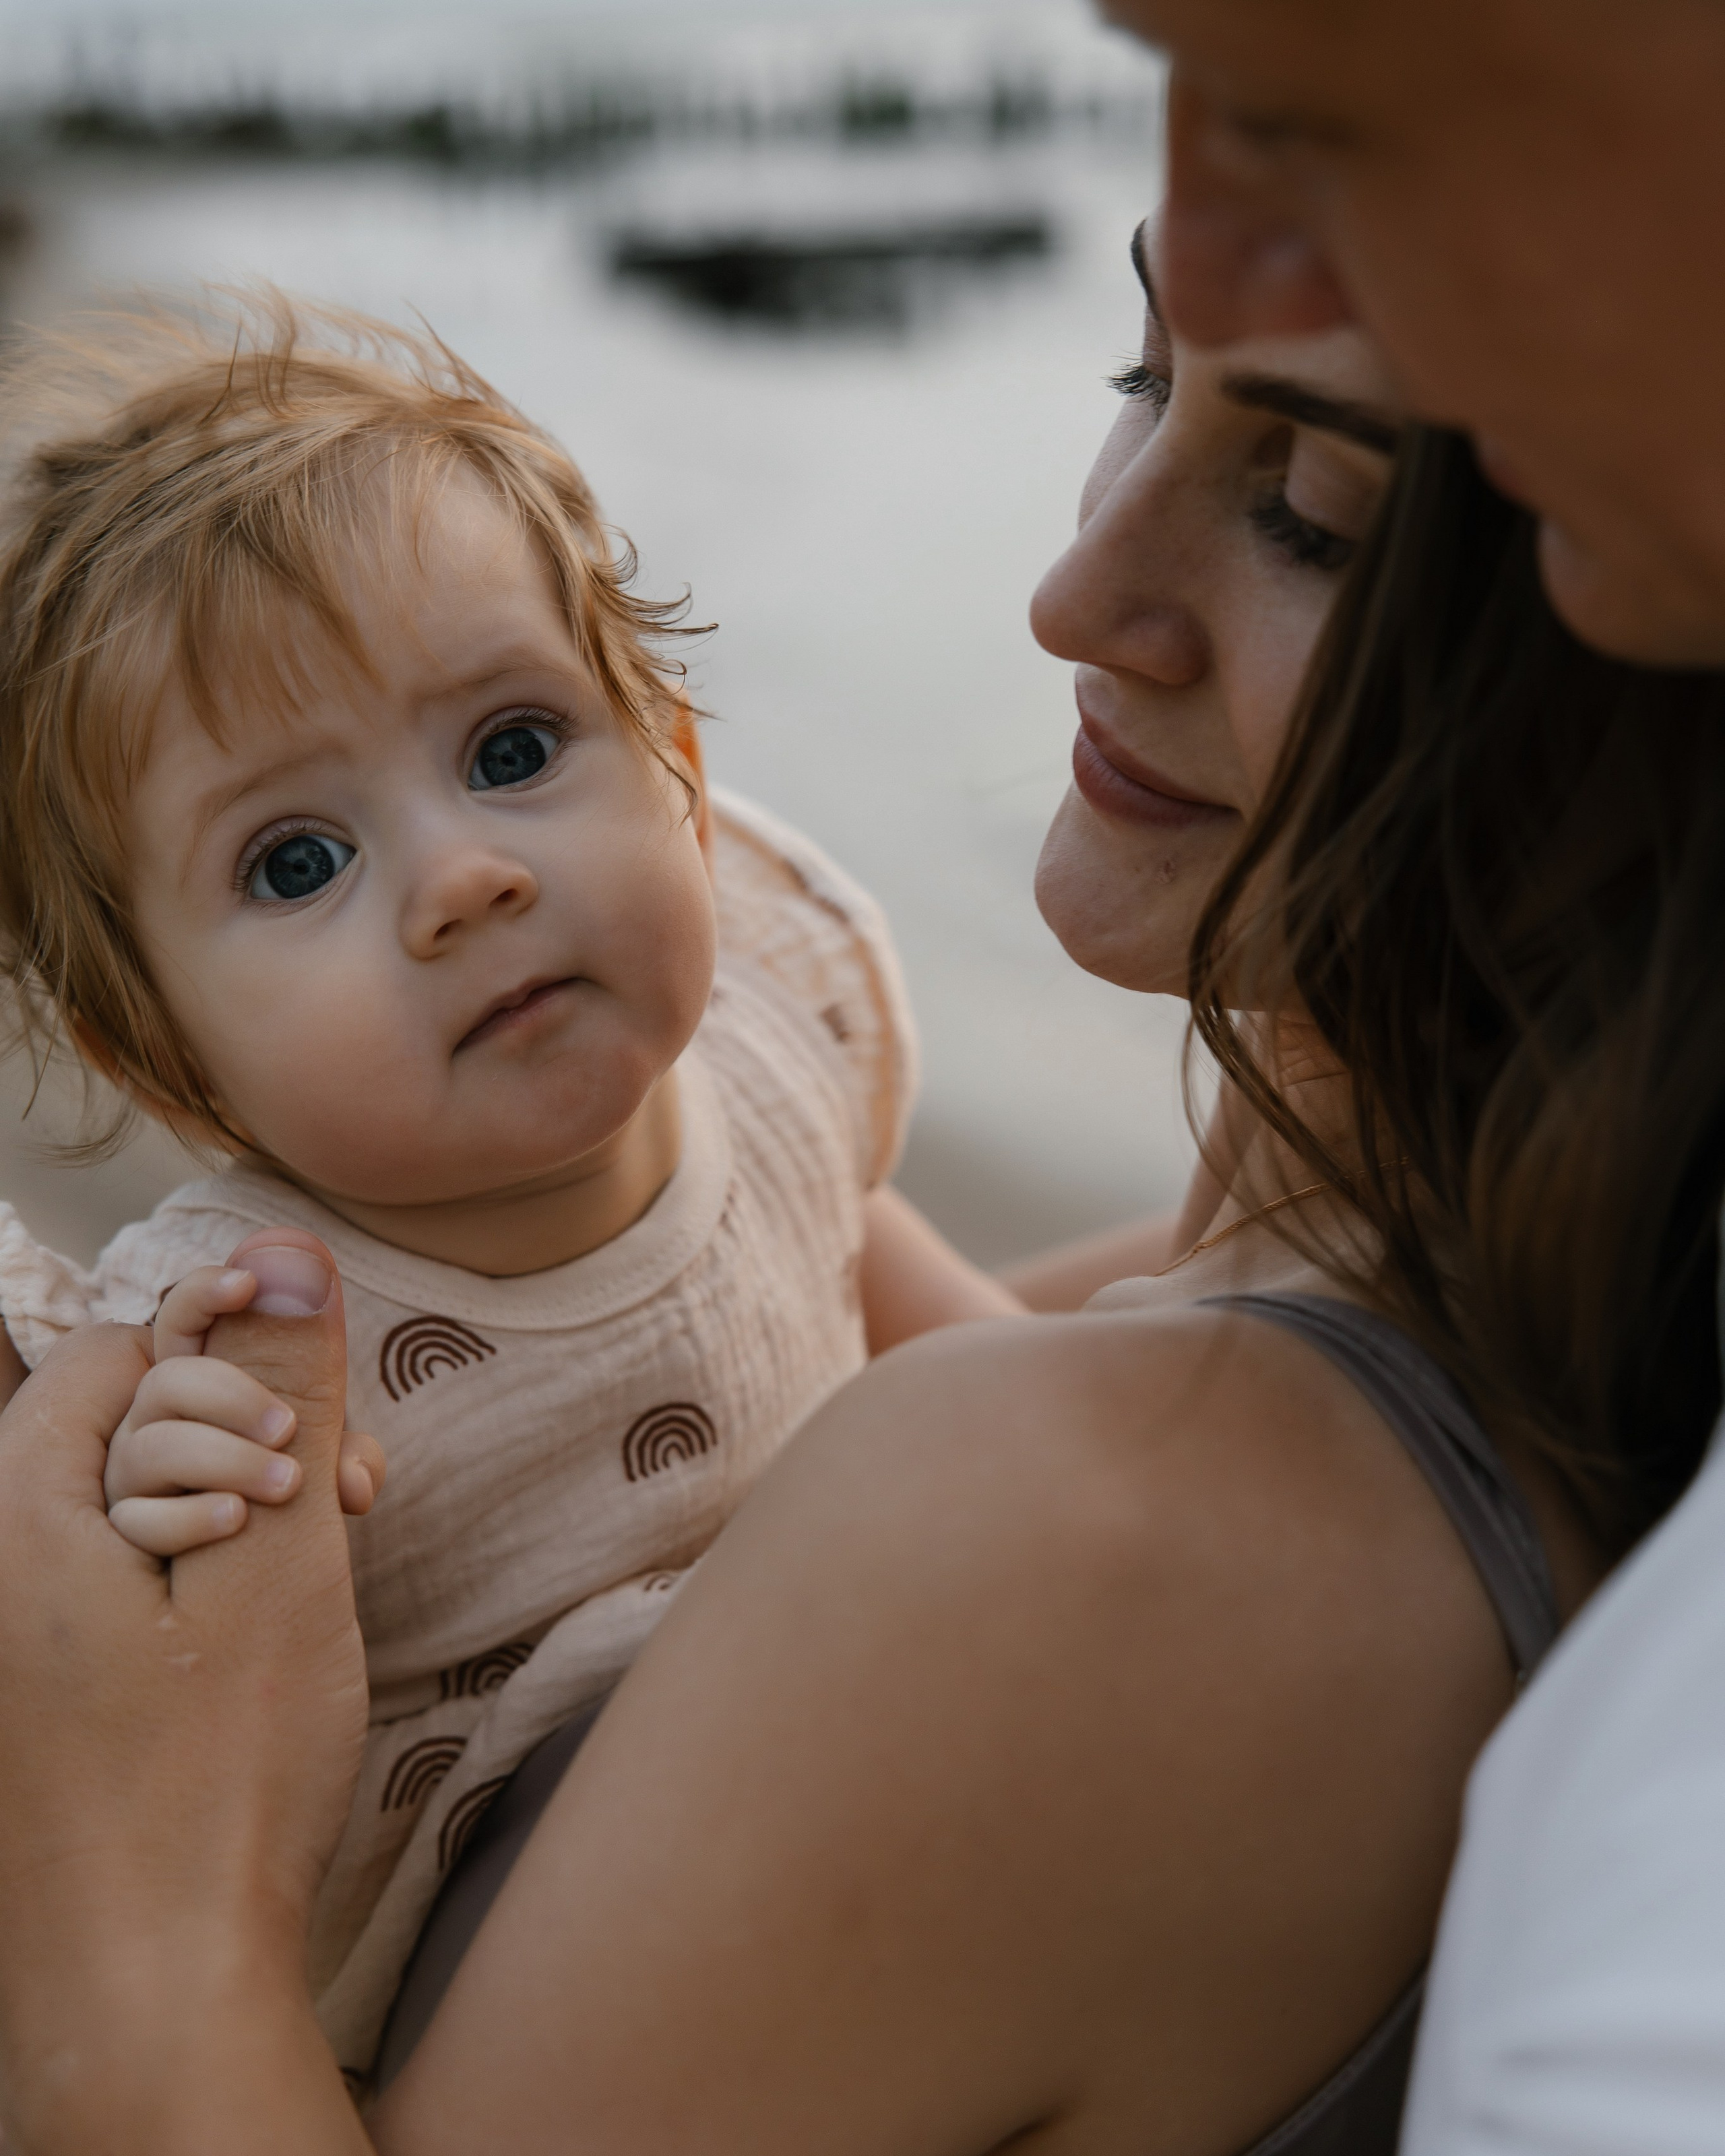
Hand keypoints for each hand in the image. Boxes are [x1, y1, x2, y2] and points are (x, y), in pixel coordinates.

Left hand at [0, 1230, 370, 2153]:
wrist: (152, 2002)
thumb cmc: (215, 1791)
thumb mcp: (276, 1567)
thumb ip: (283, 1394)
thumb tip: (286, 1247)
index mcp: (16, 1519)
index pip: (111, 1352)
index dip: (228, 1359)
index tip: (318, 1420)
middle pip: (121, 1425)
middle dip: (246, 1432)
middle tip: (340, 1499)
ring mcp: (9, 1646)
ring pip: (129, 1506)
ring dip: (239, 1502)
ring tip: (325, 1553)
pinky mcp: (36, 1704)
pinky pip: (116, 1586)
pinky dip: (200, 1576)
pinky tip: (271, 1617)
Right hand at [103, 1250, 384, 1556]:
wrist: (259, 1598)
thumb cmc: (290, 1505)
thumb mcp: (325, 1465)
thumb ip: (339, 1441)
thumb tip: (351, 1460)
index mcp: (203, 1387)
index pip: (185, 1321)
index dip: (206, 1292)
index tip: (248, 1283)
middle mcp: (158, 1423)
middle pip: (168, 1381)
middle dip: (233, 1394)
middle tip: (289, 1426)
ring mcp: (134, 1479)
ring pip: (149, 1448)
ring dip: (227, 1459)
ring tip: (290, 1482)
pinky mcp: (129, 1533)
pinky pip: (138, 1521)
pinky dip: (190, 1519)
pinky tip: (239, 1519)